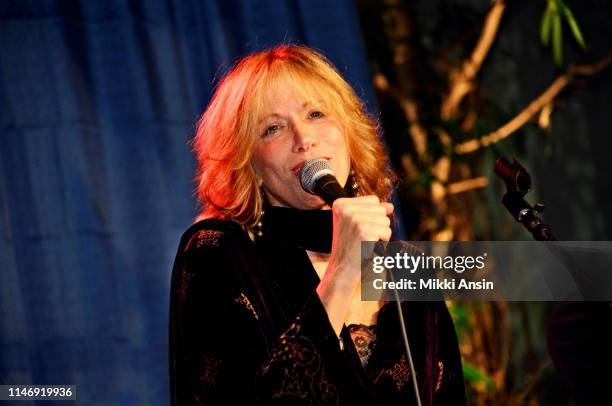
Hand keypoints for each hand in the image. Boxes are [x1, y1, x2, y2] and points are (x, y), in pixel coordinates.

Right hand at [316, 195, 392, 334]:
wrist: (342, 270)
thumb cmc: (350, 248)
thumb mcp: (357, 225)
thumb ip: (373, 212)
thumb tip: (390, 206)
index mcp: (340, 204)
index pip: (373, 200)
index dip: (372, 215)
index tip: (358, 229)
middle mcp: (346, 209)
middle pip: (380, 209)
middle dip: (377, 224)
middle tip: (362, 237)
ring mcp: (354, 219)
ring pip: (385, 220)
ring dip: (380, 233)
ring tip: (365, 242)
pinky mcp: (364, 230)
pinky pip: (387, 231)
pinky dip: (382, 241)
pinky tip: (368, 246)